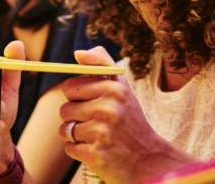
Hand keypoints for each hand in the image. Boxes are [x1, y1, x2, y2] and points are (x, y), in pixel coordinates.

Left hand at [59, 47, 194, 182]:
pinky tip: (98, 150)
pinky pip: (70, 148)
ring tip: (98, 137)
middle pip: (64, 109)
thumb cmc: (130, 120)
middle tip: (97, 123)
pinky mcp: (96, 155)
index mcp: (113, 90)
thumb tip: (78, 53)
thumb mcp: (122, 88)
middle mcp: (108, 109)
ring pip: (65, 130)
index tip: (93, 104)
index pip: (69, 87)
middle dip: (76, 118)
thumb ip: (101, 63)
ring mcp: (102, 133)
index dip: (78, 97)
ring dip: (76, 136)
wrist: (150, 160)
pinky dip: (80, 151)